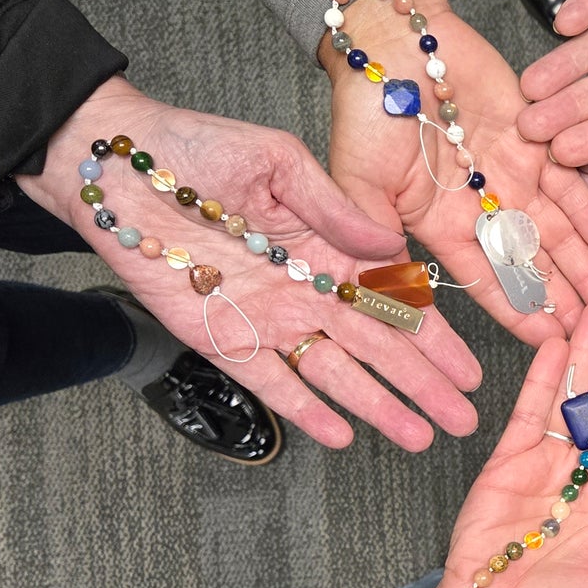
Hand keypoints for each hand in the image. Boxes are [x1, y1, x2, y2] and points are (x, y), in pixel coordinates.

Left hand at [20, 78, 480, 449]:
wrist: (118, 166)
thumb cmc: (197, 149)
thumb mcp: (281, 161)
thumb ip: (336, 208)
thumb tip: (391, 249)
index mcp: (329, 248)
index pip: (396, 302)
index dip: (435, 338)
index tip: (468, 368)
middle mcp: (307, 291)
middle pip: (378, 349)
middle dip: (423, 385)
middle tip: (463, 419)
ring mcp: (269, 320)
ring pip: (336, 375)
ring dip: (378, 407)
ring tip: (418, 438)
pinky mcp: (225, 340)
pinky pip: (272, 385)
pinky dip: (306, 411)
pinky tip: (341, 436)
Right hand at [322, 0, 587, 344]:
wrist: (391, 41)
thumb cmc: (364, 108)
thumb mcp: (356, 182)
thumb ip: (372, 233)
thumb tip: (387, 279)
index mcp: (439, 224)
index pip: (485, 280)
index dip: (516, 312)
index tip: (547, 342)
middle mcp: (482, 206)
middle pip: (530, 262)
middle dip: (562, 297)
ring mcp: (511, 172)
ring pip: (556, 229)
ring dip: (583, 265)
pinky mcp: (534, 138)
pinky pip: (568, 179)